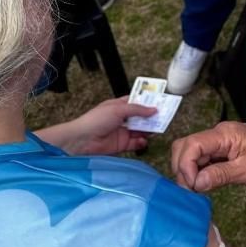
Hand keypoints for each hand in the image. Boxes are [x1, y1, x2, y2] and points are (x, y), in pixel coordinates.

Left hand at [39, 96, 156, 155]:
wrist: (82, 141)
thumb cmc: (95, 120)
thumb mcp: (118, 109)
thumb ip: (137, 109)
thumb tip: (153, 109)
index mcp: (119, 106)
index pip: (137, 102)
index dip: (148, 102)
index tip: (160, 102)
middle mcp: (122, 119)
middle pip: (141, 117)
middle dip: (152, 117)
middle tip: (164, 117)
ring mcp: (122, 132)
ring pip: (140, 130)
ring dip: (149, 130)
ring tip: (157, 129)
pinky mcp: (122, 144)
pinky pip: (136, 143)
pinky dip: (142, 142)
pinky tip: (145, 140)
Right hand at [170, 121, 245, 191]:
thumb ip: (221, 174)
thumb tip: (196, 183)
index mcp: (225, 134)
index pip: (192, 144)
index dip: (186, 165)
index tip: (193, 185)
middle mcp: (217, 134)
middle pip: (185, 146)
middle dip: (182, 168)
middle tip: (190, 190)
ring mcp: (217, 141)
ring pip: (189, 152)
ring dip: (188, 170)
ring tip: (196, 189)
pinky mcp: (219, 149)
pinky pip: (200, 157)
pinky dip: (196, 170)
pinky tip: (202, 183)